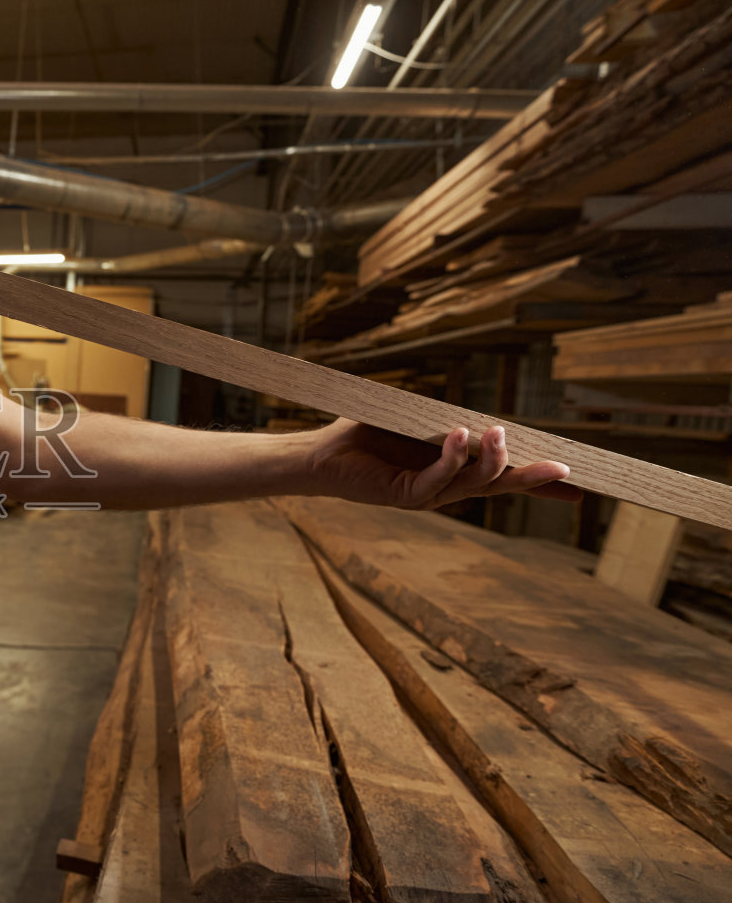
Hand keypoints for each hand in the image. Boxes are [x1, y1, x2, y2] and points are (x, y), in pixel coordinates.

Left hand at [301, 418, 581, 509]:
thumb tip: (472, 408)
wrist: (322, 455)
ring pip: (472, 484)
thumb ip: (446, 419)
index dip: (540, 485)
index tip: (580, 487)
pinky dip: (450, 456)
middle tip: (566, 469)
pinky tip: (461, 435)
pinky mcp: (403, 494)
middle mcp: (445, 487)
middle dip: (533, 479)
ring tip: (500, 433)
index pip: (503, 478)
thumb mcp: (416, 422)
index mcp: (454, 472)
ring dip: (490, 459)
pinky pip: (435, 478)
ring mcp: (426, 493)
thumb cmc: (366, 434)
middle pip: (499, 486)